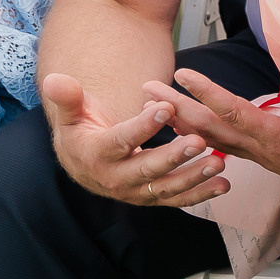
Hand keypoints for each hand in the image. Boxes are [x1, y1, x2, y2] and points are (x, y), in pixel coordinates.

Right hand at [42, 72, 226, 207]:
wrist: (82, 163)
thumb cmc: (80, 131)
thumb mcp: (71, 112)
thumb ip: (67, 97)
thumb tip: (56, 79)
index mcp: (97, 155)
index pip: (122, 140)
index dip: (144, 125)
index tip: (166, 107)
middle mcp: (116, 180)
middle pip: (147, 169)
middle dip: (174, 156)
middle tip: (199, 140)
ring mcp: (135, 192)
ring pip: (166, 188)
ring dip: (194, 177)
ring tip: (218, 163)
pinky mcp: (151, 198)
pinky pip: (177, 199)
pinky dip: (200, 194)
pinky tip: (223, 185)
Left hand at [144, 69, 279, 216]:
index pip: (237, 115)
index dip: (209, 94)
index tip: (184, 75)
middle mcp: (262, 150)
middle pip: (211, 128)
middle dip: (177, 107)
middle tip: (147, 87)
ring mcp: (259, 155)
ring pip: (212, 137)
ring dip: (181, 118)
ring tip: (153, 99)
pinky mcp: (261, 156)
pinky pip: (222, 143)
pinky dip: (198, 131)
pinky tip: (182, 122)